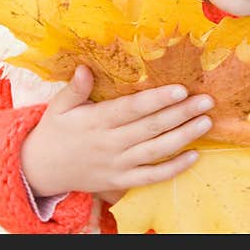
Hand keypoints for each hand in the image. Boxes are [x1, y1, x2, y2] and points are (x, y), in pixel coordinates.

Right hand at [20, 64, 213, 199]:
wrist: (42, 170)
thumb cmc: (56, 131)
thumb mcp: (59, 107)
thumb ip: (75, 88)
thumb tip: (84, 67)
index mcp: (97, 121)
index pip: (132, 109)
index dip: (157, 100)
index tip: (180, 89)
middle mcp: (110, 144)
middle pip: (151, 128)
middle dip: (181, 114)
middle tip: (206, 100)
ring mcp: (118, 165)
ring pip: (156, 151)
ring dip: (184, 137)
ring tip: (206, 122)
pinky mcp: (121, 181)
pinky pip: (151, 177)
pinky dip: (173, 169)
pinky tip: (195, 155)